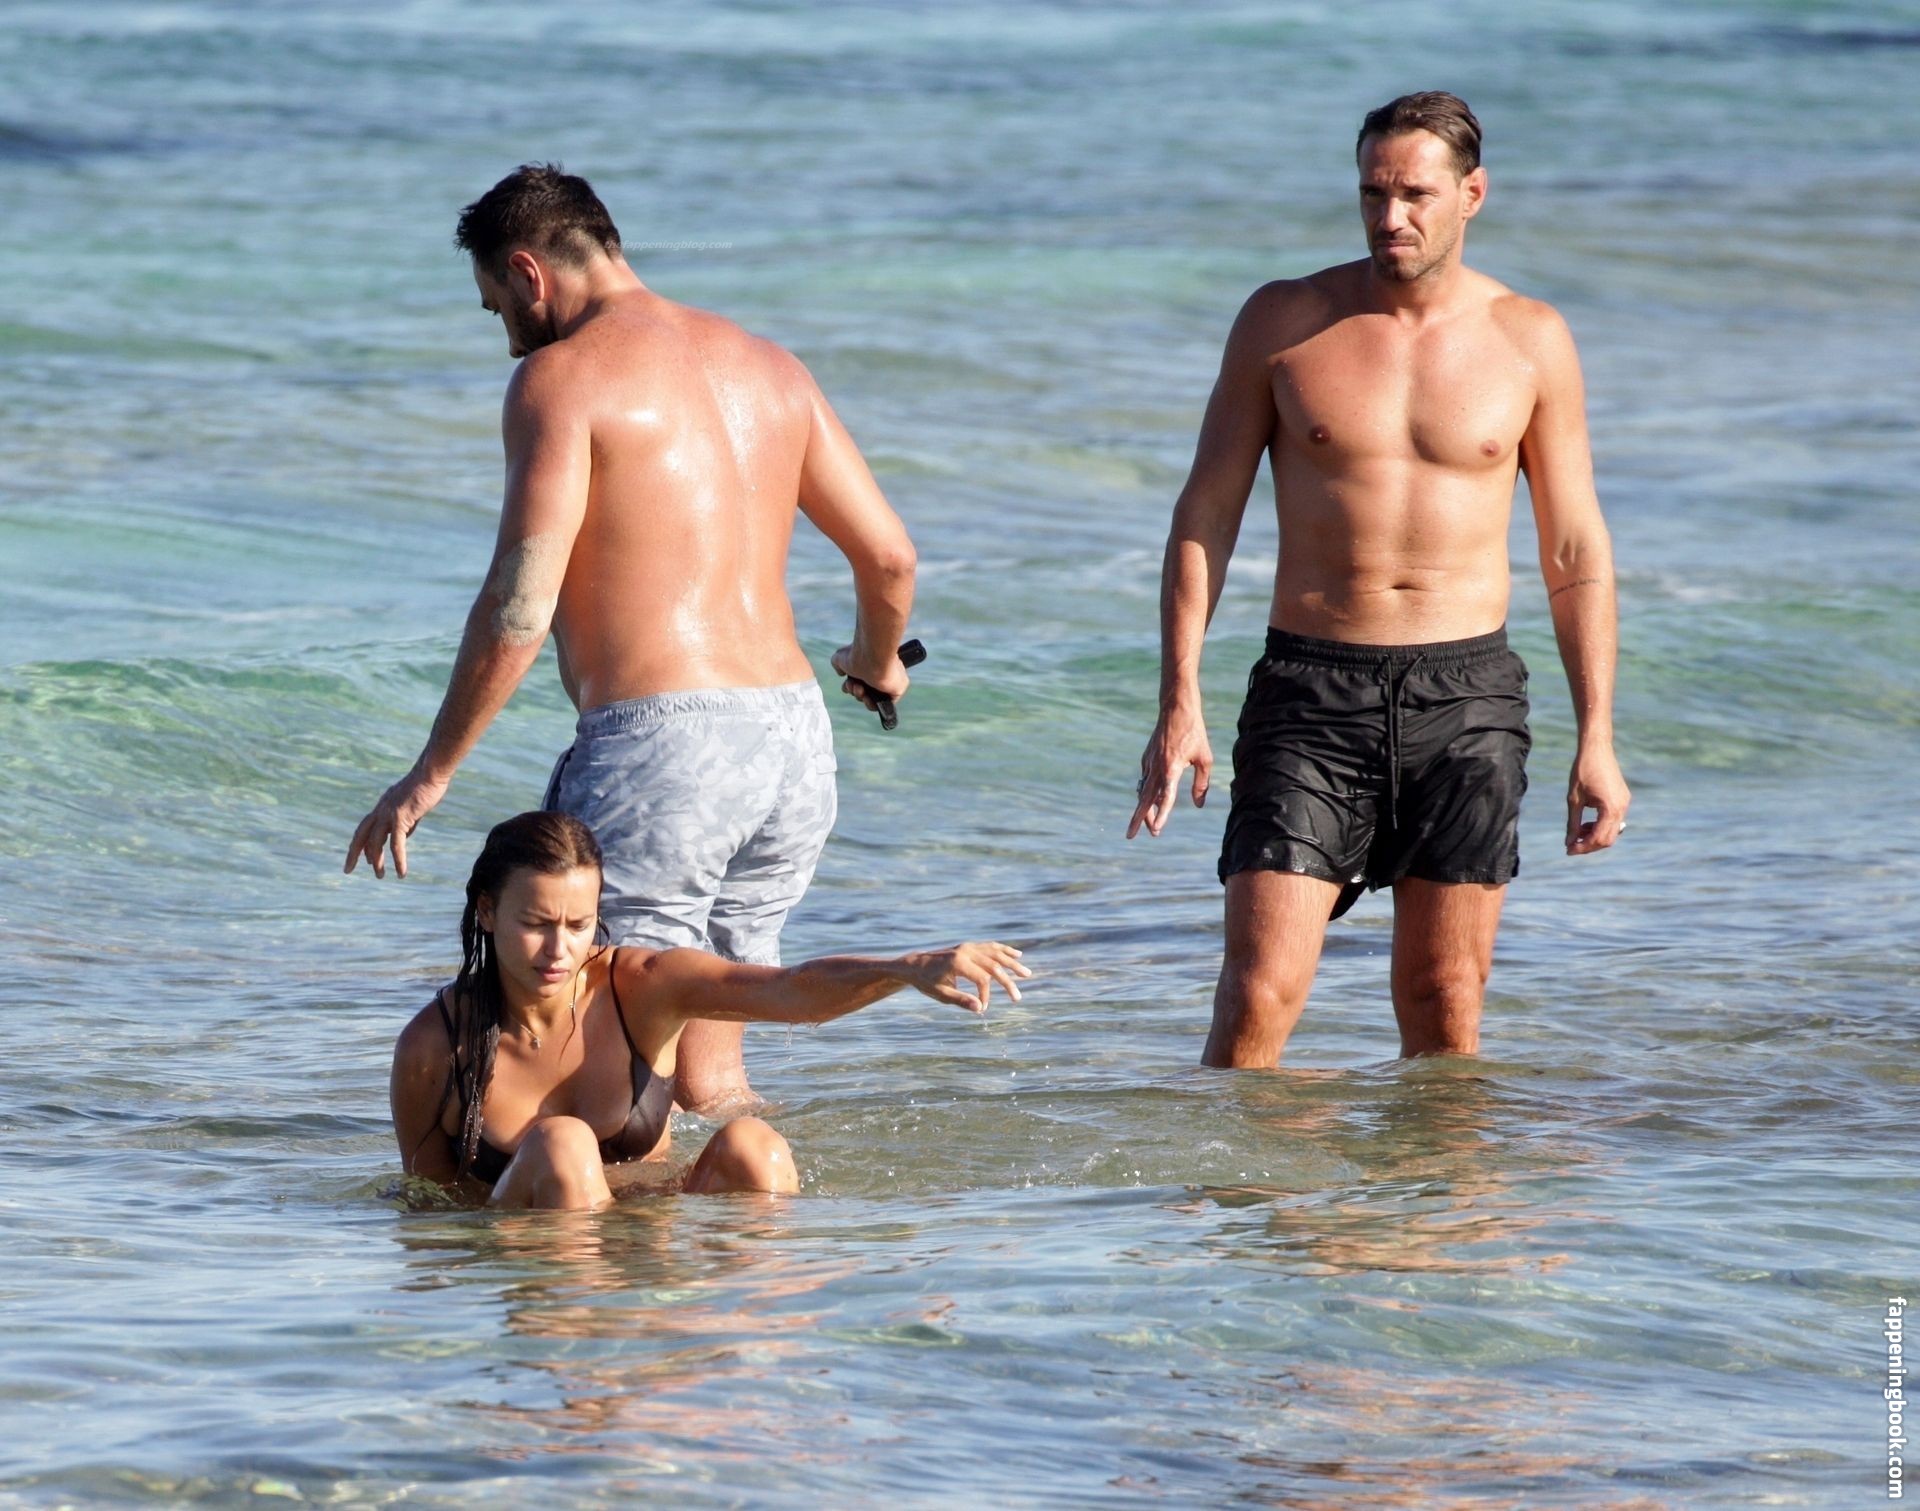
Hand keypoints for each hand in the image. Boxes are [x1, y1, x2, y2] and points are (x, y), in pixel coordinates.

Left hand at [344, 766, 449, 878]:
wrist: (431, 773)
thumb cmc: (426, 786)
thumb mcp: (412, 806)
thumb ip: (406, 820)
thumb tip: (403, 835)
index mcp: (382, 806)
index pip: (365, 828)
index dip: (361, 845)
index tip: (364, 860)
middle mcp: (381, 810)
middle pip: (360, 835)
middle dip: (353, 853)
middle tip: (347, 870)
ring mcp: (388, 814)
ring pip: (375, 842)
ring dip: (377, 861)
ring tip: (380, 876)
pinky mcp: (400, 818)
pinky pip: (396, 844)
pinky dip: (398, 860)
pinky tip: (401, 872)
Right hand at [832, 642, 907, 712]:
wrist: (872, 654)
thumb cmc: (858, 653)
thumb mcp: (840, 657)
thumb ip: (839, 664)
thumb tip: (842, 672)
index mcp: (871, 663)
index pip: (862, 679)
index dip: (851, 684)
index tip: (848, 682)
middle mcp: (881, 672)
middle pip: (866, 690)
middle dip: (855, 691)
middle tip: (853, 685)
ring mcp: (890, 681)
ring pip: (873, 697)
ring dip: (861, 696)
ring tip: (859, 689)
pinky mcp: (898, 689)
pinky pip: (885, 704)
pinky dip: (873, 704)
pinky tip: (866, 697)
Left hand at [907, 942, 1030, 1012]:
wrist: (914, 965)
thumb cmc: (926, 982)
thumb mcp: (941, 994)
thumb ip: (961, 1000)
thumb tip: (980, 1009)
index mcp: (959, 963)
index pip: (983, 979)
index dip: (986, 995)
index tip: (983, 1008)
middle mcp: (965, 951)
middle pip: (994, 965)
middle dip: (1007, 982)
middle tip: (1018, 997)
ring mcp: (968, 947)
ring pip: (995, 953)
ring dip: (1012, 963)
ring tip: (1025, 973)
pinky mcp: (968, 946)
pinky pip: (990, 947)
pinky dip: (1004, 950)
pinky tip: (1016, 954)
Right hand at [1128, 702, 1212, 838]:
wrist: (1176, 708)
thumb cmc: (1194, 733)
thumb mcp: (1205, 758)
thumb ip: (1201, 783)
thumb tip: (1198, 805)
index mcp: (1171, 768)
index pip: (1166, 797)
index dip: (1161, 815)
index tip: (1157, 829)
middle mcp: (1156, 767)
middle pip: (1144, 798)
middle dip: (1138, 818)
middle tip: (1131, 836)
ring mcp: (1148, 762)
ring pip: (1143, 790)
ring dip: (1142, 808)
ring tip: (1145, 825)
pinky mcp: (1146, 757)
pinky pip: (1144, 779)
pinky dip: (1146, 792)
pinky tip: (1148, 800)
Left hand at [1565, 745, 1629, 854]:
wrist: (1596, 748)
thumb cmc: (1582, 771)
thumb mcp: (1573, 799)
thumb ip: (1573, 823)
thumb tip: (1569, 842)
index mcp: (1610, 808)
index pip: (1599, 838)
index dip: (1583, 847)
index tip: (1568, 850)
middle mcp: (1622, 808)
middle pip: (1608, 839)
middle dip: (1590, 845)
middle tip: (1571, 845)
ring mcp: (1624, 803)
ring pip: (1612, 831)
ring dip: (1595, 835)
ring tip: (1577, 831)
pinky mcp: (1623, 798)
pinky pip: (1614, 820)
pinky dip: (1601, 825)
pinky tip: (1587, 822)